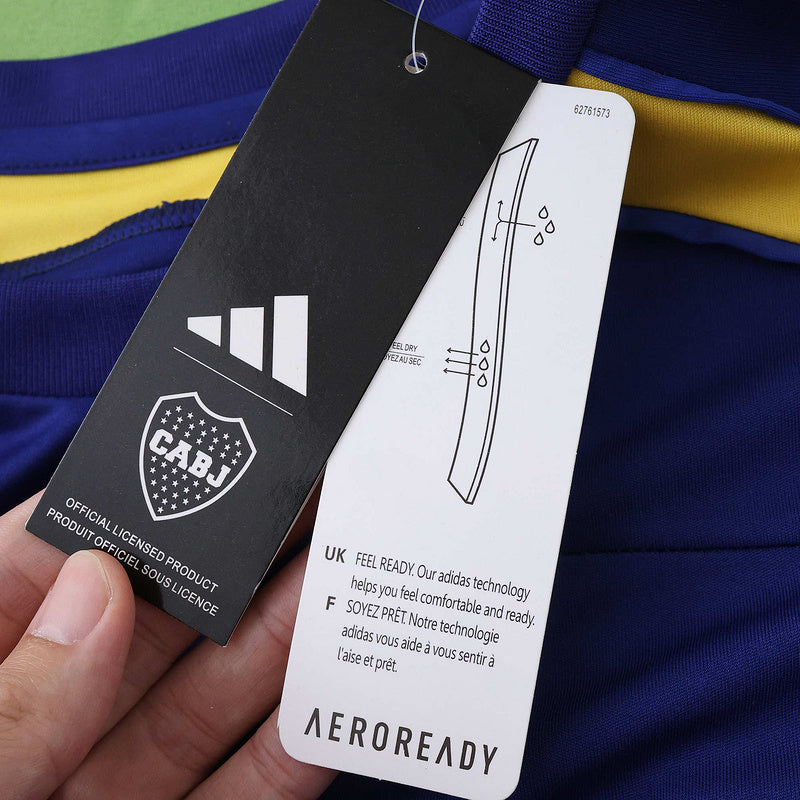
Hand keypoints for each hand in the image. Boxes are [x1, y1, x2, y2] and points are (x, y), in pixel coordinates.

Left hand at [0, 494, 335, 799]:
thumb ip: (16, 699)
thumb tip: (97, 583)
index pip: (49, 572)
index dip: (122, 508)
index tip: (196, 457)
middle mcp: (50, 726)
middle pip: (153, 625)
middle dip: (231, 562)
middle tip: (300, 505)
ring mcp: (107, 787)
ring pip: (208, 700)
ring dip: (280, 641)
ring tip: (336, 578)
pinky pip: (239, 794)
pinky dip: (288, 751)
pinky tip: (327, 698)